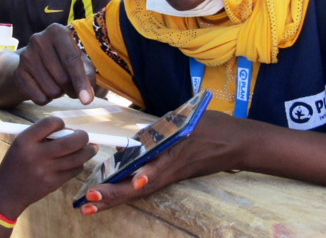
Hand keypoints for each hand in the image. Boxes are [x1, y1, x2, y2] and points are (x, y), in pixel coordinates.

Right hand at [0, 117, 97, 218]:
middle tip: (84, 136)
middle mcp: (36, 155)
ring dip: (87, 151)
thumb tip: (71, 130)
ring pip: (78, 157)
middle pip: (71, 142)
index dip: (60, 123)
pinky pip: (75, 170)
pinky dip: (79, 164)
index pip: (51, 123)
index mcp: (25, 140)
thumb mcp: (21, 144)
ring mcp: (46, 171)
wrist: (7, 193)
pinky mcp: (53, 184)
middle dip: (83, 137)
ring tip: (89, 148)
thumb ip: (42, 135)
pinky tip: (76, 161)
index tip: (63, 127)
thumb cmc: (17, 163)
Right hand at [14, 24, 95, 105]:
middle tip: (71, 87)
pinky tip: (45, 88)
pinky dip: (46, 99)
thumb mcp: (80, 60)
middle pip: (62, 78)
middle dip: (71, 90)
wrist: (34, 60)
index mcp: (57, 31)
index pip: (71, 60)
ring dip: (58, 93)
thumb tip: (87, 97)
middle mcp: (38, 40)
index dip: (81, 82)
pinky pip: (39, 98)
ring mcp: (26, 56)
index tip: (87, 100)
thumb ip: (88, 75)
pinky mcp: (18, 72)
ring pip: (51, 90)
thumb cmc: (64, 59)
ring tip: (56, 83)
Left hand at [78, 111, 239, 215]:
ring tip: (88, 206)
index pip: (158, 168)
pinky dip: (125, 192)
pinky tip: (107, 196)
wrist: (237, 143)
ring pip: (138, 191)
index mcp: (177, 152)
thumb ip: (161, 130)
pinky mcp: (171, 177)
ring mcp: (171, 175)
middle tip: (88, 201)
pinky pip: (145, 187)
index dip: (144, 176)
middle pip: (139, 187)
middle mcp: (171, 169)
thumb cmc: (213, 127)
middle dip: (113, 195)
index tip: (133, 182)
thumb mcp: (187, 120)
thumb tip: (134, 142)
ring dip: (114, 198)